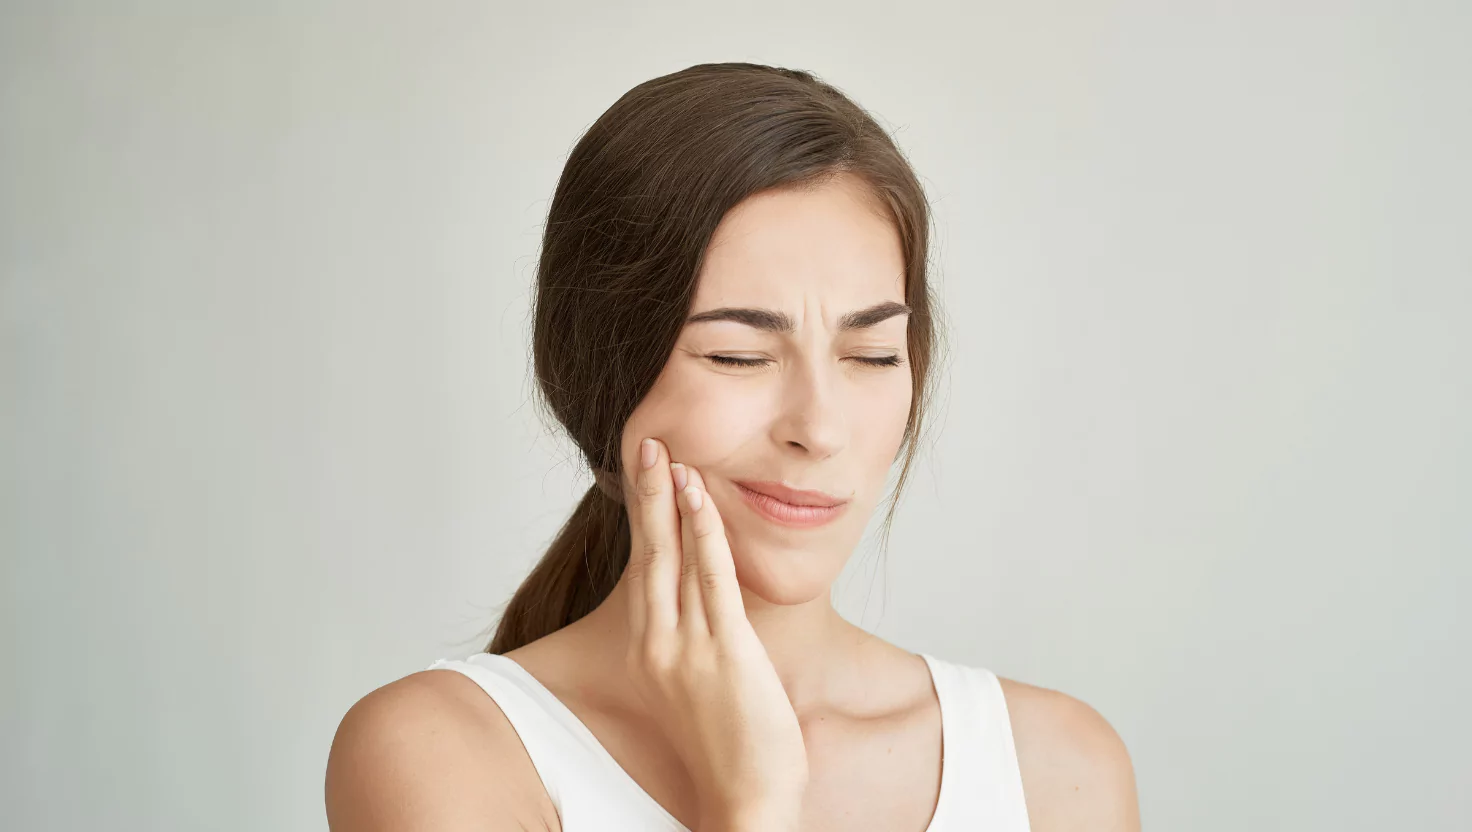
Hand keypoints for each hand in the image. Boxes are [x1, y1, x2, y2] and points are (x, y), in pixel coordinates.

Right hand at [621, 437, 807, 826]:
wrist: (745, 801)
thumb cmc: (729, 747)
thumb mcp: (701, 684)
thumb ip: (697, 638)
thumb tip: (707, 600)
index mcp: (651, 650)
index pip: (644, 568)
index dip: (645, 517)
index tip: (644, 473)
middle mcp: (658, 644)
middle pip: (649, 553)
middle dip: (646, 494)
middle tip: (645, 443)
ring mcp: (687, 648)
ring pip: (675, 558)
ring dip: (672, 501)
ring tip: (669, 455)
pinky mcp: (723, 652)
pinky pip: (711, 579)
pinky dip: (703, 533)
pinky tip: (701, 497)